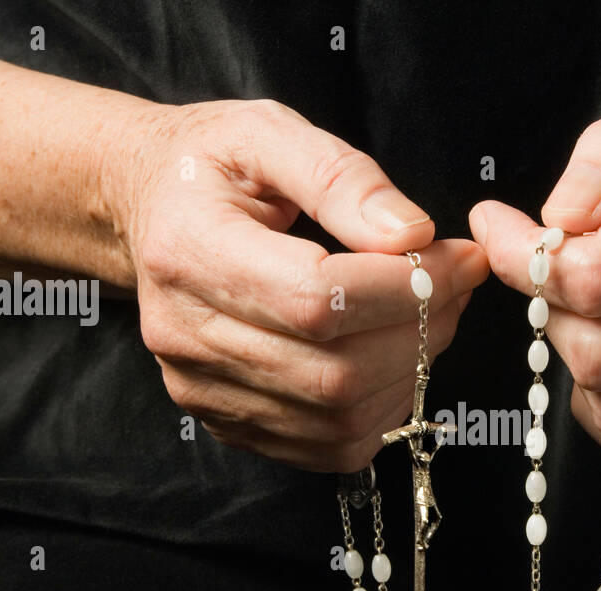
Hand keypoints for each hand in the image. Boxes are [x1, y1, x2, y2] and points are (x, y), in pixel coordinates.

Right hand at [123, 99, 488, 471]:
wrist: (143, 211)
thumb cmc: (207, 167)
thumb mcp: (268, 133)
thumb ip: (342, 178)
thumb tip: (413, 236)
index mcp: (188, 251)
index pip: (316, 300)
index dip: (404, 289)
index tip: (457, 258)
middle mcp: (185, 334)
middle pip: (334, 372)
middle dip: (421, 332)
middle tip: (457, 286)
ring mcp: (202, 390)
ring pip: (340, 417)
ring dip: (412, 371)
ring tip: (435, 316)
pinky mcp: (228, 423)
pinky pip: (328, 446)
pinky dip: (382, 410)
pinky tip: (397, 359)